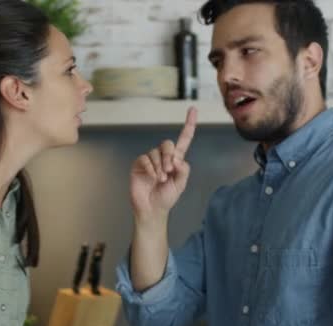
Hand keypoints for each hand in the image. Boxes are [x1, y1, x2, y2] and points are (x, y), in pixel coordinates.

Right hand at [130, 107, 197, 221]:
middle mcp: (163, 157)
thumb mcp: (181, 184)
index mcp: (176, 160)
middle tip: (169, 171)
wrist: (152, 209)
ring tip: (160, 179)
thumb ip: (183, 169)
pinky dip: (150, 168)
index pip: (184, 139)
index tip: (193, 110)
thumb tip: (177, 158)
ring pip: (156, 152)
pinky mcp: (139, 164)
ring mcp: (150, 160)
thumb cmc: (167, 197)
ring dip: (160, 166)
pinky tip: (152, 177)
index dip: (189, 124)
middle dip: (169, 157)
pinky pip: (145, 159)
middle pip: (168, 144)